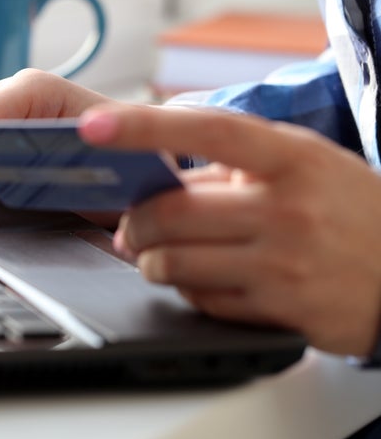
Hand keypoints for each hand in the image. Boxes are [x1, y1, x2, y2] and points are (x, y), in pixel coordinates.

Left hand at [78, 103, 380, 356]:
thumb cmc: (344, 208)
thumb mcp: (302, 163)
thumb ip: (232, 160)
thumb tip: (154, 166)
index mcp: (293, 158)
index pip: (208, 132)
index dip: (143, 128)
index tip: (93, 126)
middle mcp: (289, 210)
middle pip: (169, 213)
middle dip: (133, 223)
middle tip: (130, 226)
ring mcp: (286, 265)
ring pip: (173, 264)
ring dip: (150, 261)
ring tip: (159, 254)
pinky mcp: (283, 312)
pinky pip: (201, 303)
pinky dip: (187, 291)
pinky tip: (202, 280)